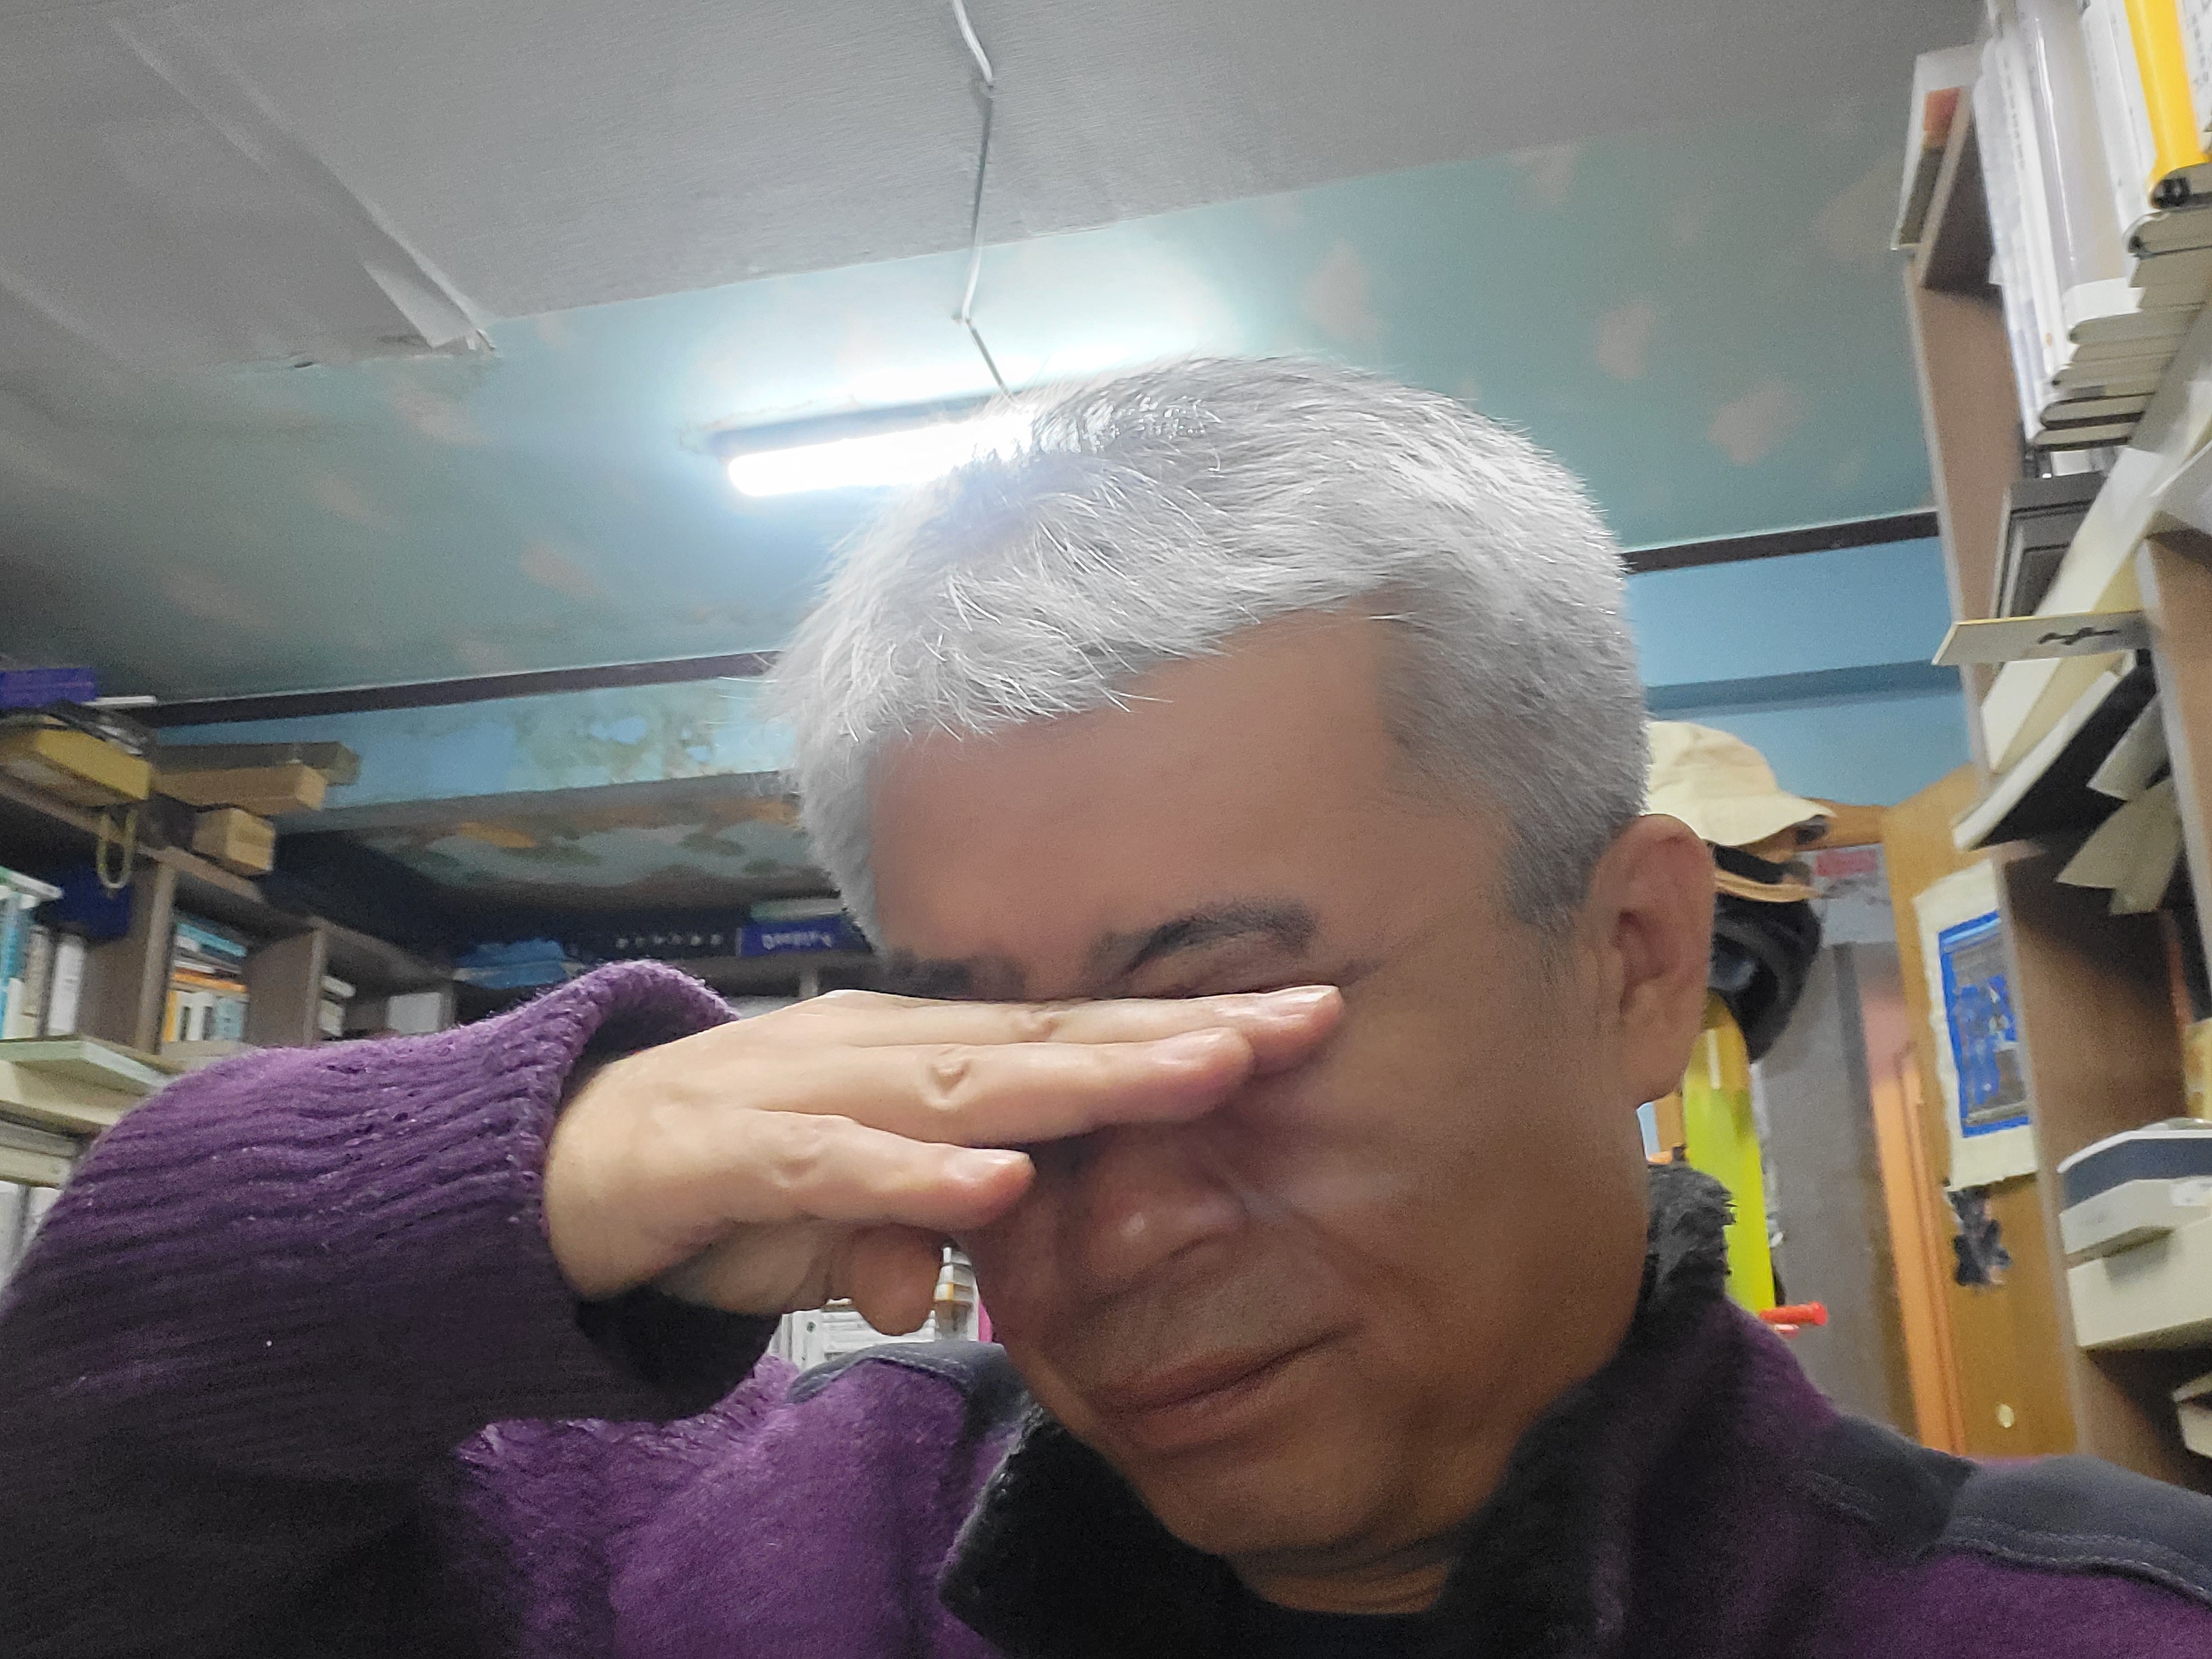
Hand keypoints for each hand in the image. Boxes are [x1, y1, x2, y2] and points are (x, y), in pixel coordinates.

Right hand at [544, 985, 1341, 1333]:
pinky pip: (834, 1165)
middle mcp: (876, 1049)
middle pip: (1046, 1038)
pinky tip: (999, 1184)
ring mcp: (806, 1090)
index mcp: (912, 1053)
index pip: (1067, 1035)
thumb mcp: (826, 1224)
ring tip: (1203, 1075)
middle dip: (1177, 1033)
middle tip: (1304, 1021)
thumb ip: (892, 1239)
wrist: (543, 1164)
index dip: (1180, 1030)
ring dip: (1086, 1081)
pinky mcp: (732, 1153)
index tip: (1302, 1022)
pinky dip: (914, 1176)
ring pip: (965, 1080)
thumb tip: (942, 1294)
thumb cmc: (712, 1179)